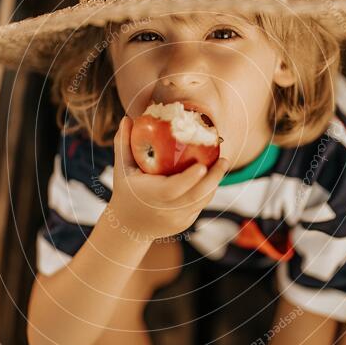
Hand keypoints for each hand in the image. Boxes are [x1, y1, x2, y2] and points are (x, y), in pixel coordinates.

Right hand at [107, 116, 228, 241]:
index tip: (202, 165)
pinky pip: (201, 205)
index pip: (173, 189)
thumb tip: (127, 118)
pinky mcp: (186, 223)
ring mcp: (178, 219)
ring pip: (203, 201)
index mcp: (152, 195)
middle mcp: (167, 210)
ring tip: (221, 164)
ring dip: (214, 183)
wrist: (129, 226)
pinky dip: (207, 191)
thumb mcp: (122, 169)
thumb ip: (123, 144)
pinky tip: (211, 177)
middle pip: (196, 196)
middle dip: (214, 178)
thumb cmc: (126, 191)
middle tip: (224, 160)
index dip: (189, 179)